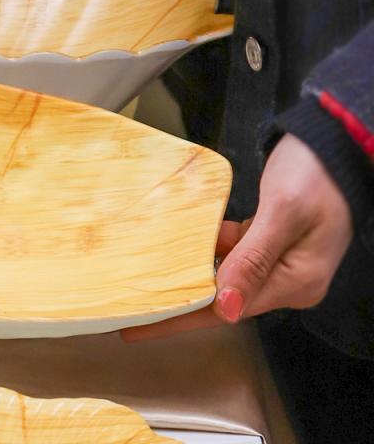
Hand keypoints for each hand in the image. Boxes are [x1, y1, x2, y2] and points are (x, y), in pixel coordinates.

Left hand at [122, 132, 352, 340]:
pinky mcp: (269, 237)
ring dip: (189, 269)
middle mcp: (287, 278)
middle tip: (133, 301)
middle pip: (222, 296)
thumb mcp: (283, 213)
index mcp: (295, 282)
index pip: (227, 310)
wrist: (334, 140)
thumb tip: (225, 307)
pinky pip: (231, 248)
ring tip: (145, 271)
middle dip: (179, 298)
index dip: (182, 318)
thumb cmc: (316, 173)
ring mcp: (279, 257)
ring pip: (223, 270)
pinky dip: (208, 243)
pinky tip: (185, 235)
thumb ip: (253, 259)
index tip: (141, 326)